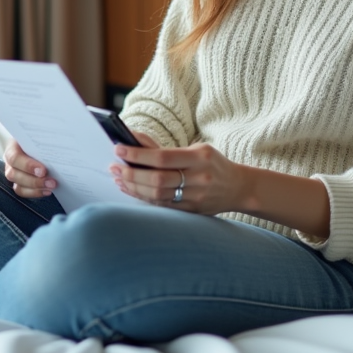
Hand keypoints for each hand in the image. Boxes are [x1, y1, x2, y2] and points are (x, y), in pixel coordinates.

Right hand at [3, 139, 56, 197]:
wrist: (39, 142)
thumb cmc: (39, 137)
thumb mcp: (39, 135)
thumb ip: (44, 141)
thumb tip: (58, 147)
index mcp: (12, 147)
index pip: (14, 158)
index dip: (27, 166)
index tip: (43, 170)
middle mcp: (10, 162)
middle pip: (14, 175)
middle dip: (34, 181)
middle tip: (52, 182)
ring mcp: (13, 174)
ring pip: (18, 187)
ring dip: (36, 189)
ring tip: (51, 187)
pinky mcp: (19, 184)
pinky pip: (23, 192)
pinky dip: (36, 193)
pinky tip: (47, 191)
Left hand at [110, 141, 246, 214]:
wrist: (239, 188)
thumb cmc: (213, 164)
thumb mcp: (196, 149)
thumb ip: (166, 149)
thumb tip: (134, 141)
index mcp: (200, 158)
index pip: (162, 157)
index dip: (137, 155)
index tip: (119, 149)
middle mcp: (199, 179)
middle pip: (157, 179)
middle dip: (131, 174)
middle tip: (114, 167)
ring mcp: (196, 198)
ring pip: (157, 195)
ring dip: (134, 187)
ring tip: (118, 178)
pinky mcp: (192, 211)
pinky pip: (162, 206)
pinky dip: (144, 198)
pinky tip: (131, 190)